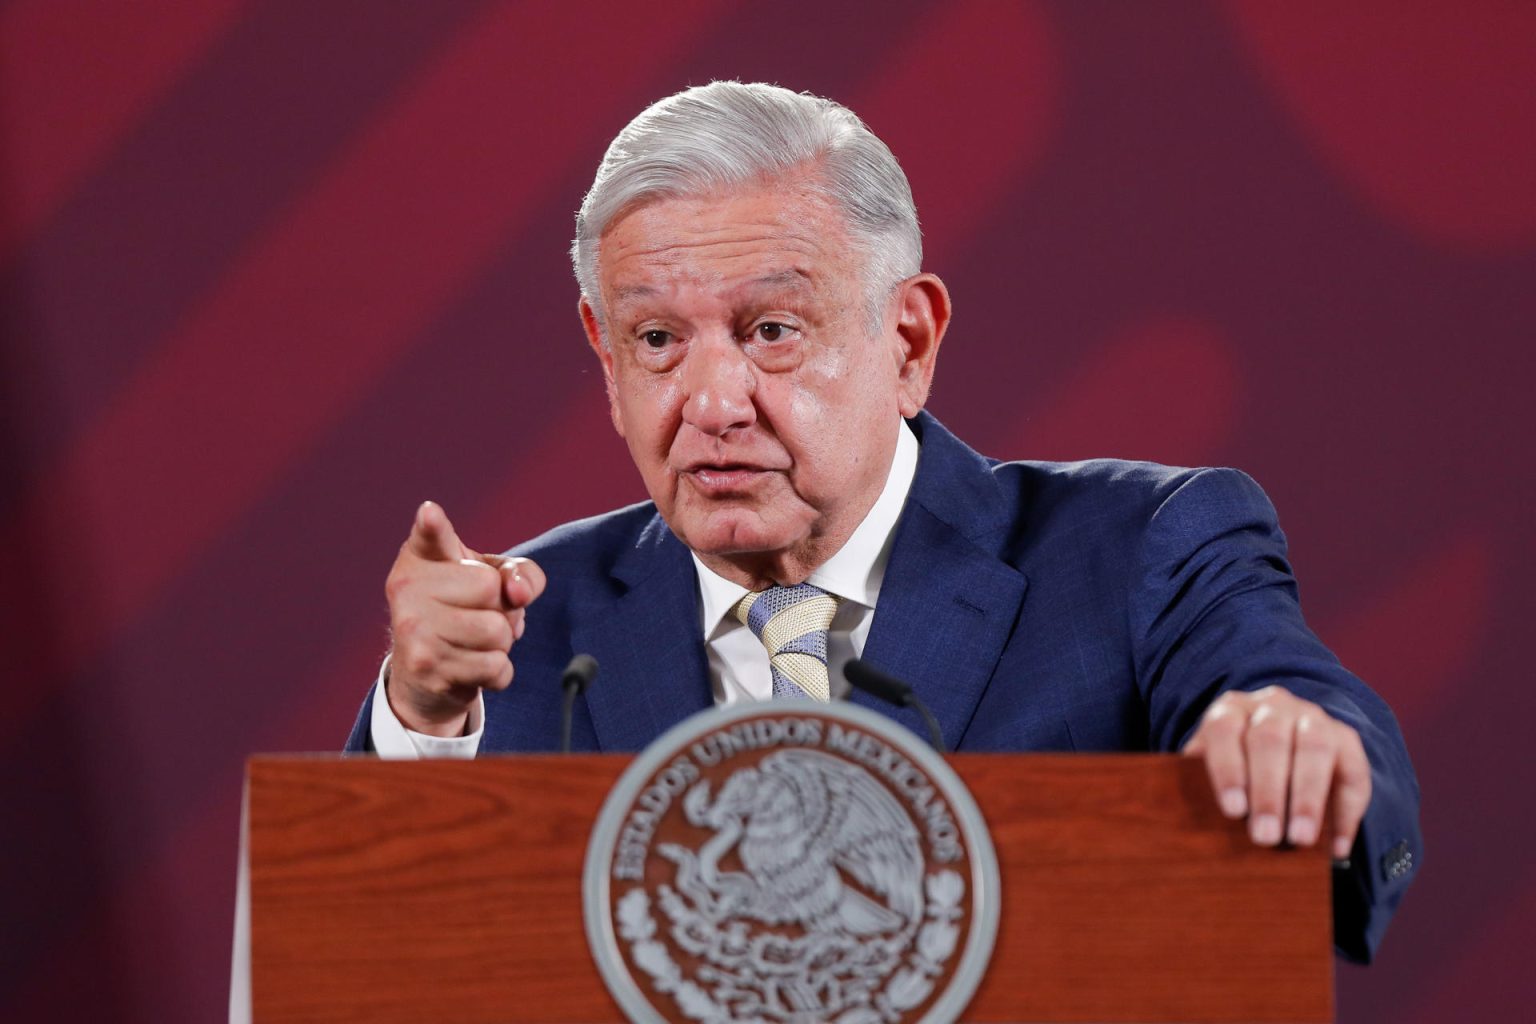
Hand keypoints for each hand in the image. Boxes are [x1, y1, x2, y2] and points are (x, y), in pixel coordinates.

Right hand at [384, 501, 545, 735]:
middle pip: (491, 589)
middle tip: (479, 615)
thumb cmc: (463, 613)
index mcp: (420, 558)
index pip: (430, 535)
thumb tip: (518, 592)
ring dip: (501, 642)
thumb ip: (519, 573)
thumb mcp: (491, 580)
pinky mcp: (428, 670)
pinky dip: (498, 671)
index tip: (430, 513)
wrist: (423, 676)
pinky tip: (473, 666)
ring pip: (497, 632)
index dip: (432, 524)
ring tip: (476, 641)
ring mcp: (414, 631)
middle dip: (502, 608)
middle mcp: (408, 590)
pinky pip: (496, 668)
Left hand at [1183, 686, 1370, 859]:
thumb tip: (1180, 826)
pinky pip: (1353, 772)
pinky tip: (1337, 847)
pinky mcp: (1346, 739)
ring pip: (1313, 747)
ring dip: (1308, 797)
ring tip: (1301, 839)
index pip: (1224, 730)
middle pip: (1269, 740)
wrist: (1277, 747)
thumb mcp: (1207, 769)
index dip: (1228, 769)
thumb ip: (1196, 787)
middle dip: (1268, 791)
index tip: (1232, 810)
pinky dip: (1346, 812)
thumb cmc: (1232, 769)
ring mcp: (1313, 718)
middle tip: (1265, 837)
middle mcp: (1273, 706)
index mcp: (1230, 709)